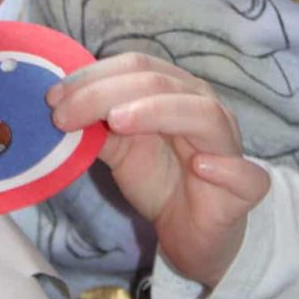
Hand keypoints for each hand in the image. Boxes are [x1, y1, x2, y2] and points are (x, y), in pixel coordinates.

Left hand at [46, 52, 269, 286]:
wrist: (193, 232)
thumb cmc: (160, 180)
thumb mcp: (119, 150)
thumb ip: (98, 127)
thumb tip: (60, 106)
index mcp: (174, 90)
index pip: (136, 66)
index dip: (93, 77)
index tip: (52, 98)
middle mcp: (204, 107)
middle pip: (159, 83)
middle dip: (106, 94)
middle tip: (64, 116)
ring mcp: (228, 145)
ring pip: (201, 115)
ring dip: (158, 112)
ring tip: (117, 123)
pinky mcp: (245, 188)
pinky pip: (245, 174)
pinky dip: (224, 167)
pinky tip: (201, 167)